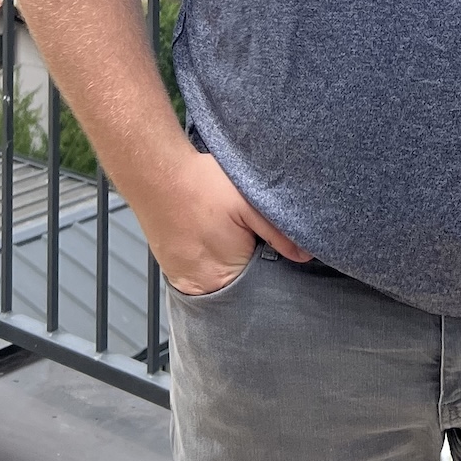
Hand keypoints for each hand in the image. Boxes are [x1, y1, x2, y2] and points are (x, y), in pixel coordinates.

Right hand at [141, 150, 311, 295]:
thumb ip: (278, 233)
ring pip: (218, 282)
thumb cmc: (201, 185)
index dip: (270, 269)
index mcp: (224, 276)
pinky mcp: (171, 269)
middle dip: (250, 268)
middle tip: (248, 239)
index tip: (270, 251)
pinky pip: (198, 275)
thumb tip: (304, 255)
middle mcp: (200, 287)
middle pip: (238, 287)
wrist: (156, 173)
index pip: (258, 287)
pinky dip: (209, 262)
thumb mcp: (248, 205)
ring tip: (227, 237)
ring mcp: (183, 280)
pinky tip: (210, 238)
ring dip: (229, 265)